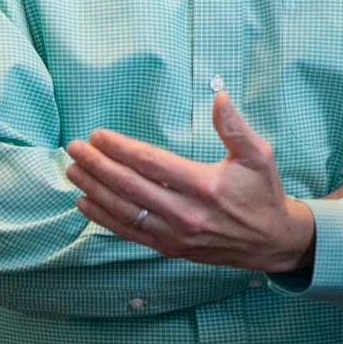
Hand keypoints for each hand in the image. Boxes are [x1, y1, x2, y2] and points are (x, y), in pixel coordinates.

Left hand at [65, 92, 314, 272]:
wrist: (270, 241)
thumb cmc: (262, 193)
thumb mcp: (258, 155)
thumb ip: (235, 126)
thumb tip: (219, 96)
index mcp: (204, 186)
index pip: (150, 163)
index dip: (120, 148)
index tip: (98, 135)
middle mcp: (185, 213)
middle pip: (129, 186)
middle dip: (97, 165)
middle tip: (75, 148)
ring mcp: (174, 234)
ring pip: (123, 211)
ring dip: (93, 189)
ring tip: (72, 170)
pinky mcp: (169, 247)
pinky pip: (128, 232)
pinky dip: (102, 217)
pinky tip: (84, 202)